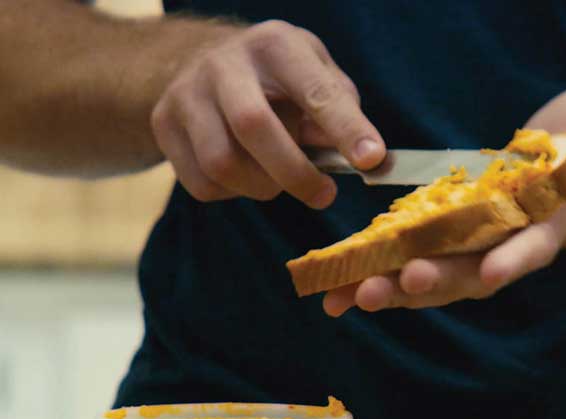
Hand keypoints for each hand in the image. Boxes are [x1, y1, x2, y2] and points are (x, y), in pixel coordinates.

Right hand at [150, 20, 383, 208]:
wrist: (202, 63)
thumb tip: (362, 156)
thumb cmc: (278, 80)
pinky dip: (234, 194)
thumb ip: (341, 111)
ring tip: (280, 180)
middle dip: (296, 173)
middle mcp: (224, 63)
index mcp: (276, 45)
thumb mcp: (316, 76)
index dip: (346, 128)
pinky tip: (247, 175)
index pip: (315, 89)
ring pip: (222, 163)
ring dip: (263, 188)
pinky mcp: (164, 124)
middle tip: (324, 195)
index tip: (371, 160)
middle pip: (254, 126)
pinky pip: (203, 184)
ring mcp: (187, 92)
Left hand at [322, 83, 565, 316]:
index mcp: (549, 216)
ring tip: (351, 297)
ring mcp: (475, 245)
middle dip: (438, 280)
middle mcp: (509, 241)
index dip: (516, 257)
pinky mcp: (446, 239)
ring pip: (435, 275)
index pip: (535, 242)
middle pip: (473, 269)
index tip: (495, 273)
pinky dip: (378, 277)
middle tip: (397, 287)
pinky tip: (337, 292)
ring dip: (396, 288)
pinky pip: (410, 263)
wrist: (565, 172)